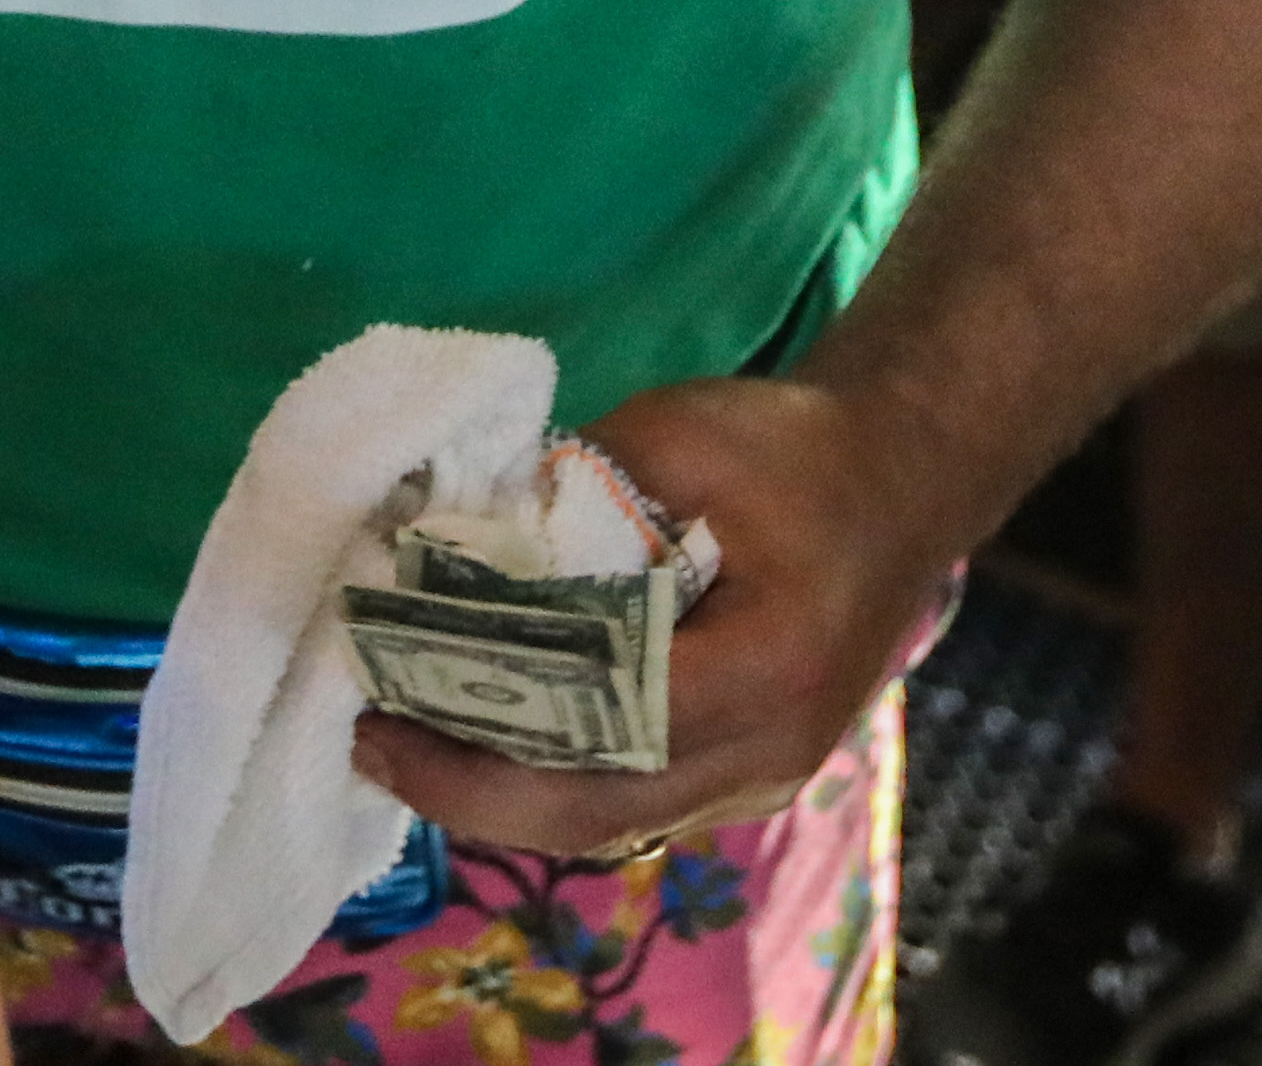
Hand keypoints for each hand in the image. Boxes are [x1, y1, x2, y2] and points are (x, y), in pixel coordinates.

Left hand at [352, 372, 951, 860]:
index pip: (614, 722)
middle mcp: (770, 749)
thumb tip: (459, 542)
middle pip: (603, 807)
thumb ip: (579, 493)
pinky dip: (544, 789)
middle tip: (367, 740)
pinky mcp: (740, 775)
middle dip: (472, 790)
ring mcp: (761, 778)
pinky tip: (472, 748)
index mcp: (770, 661)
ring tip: (397, 748)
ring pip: (613, 825)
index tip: (391, 694)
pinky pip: (632, 806)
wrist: (894, 486)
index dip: (498, 720)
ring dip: (498, 800)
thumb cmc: (792, 453)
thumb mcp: (683, 436)